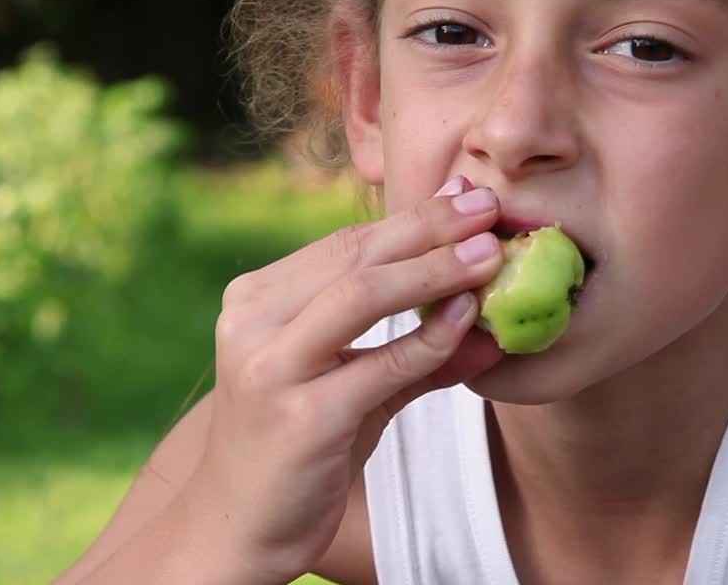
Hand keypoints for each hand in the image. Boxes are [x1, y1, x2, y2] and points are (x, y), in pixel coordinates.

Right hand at [189, 175, 504, 581]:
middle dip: (428, 228)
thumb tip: (485, 319)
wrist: (239, 528)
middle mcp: (252, 322)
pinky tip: (468, 321)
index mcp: (256, 300)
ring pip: (362, 295)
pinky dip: (430, 338)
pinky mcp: (300, 416)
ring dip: (433, 270)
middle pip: (354, 256)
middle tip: (488, 208)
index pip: (345, 243)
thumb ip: (413, 351)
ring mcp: (270, 367)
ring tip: (489, 254)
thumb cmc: (297, 452)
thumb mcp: (354, 389)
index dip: (412, 219)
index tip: (467, 198)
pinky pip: (380, 365)